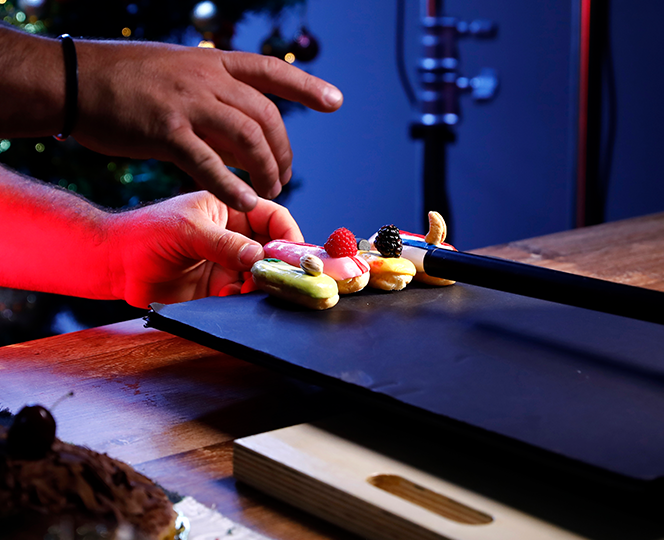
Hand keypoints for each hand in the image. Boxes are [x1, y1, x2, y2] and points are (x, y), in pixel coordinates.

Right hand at [73, 40, 342, 211]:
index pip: (271, 70)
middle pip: (267, 116)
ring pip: (248, 138)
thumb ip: (214, 102)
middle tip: (283, 177)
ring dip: (266, 169)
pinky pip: (210, 164)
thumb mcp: (178, 77)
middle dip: (283, 151)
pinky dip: (232, 186)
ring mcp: (187, 103)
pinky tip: (245, 202)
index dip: (306, 86)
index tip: (335, 101)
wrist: (71, 80)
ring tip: (269, 191)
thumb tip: (245, 136)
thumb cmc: (123, 81)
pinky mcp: (166, 132)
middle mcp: (206, 78)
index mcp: (212, 63)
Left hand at [106, 191, 303, 307]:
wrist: (113, 266)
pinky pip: (244, 296)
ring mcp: (228, 264)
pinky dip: (244, 301)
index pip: (274, 218)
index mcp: (232, 210)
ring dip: (263, 285)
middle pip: (274, 250)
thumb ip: (224, 243)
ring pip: (262, 275)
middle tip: (278, 278)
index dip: (288, 234)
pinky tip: (228, 298)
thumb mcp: (187, 230)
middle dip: (279, 264)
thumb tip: (260, 256)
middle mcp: (236, 237)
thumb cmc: (145, 234)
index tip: (295, 254)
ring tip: (251, 290)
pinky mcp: (218, 289)